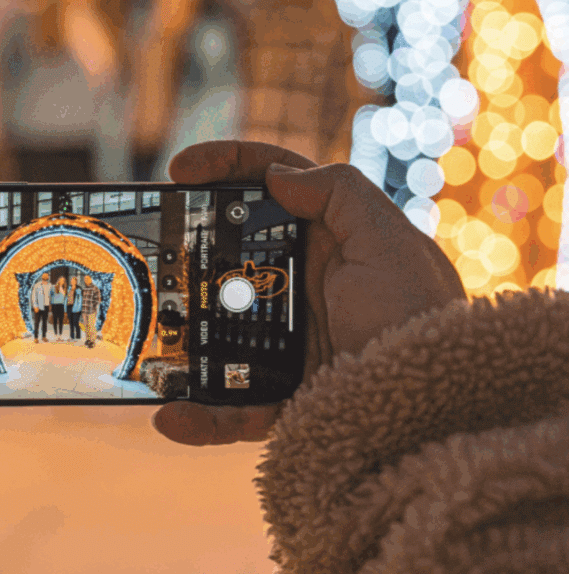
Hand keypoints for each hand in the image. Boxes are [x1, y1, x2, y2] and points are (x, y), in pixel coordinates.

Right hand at [152, 139, 466, 446]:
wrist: (442, 418)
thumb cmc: (423, 323)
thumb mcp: (394, 245)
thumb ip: (342, 195)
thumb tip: (279, 175)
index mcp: (331, 240)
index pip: (270, 185)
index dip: (225, 165)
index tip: (180, 169)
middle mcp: (304, 285)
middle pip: (232, 252)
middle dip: (186, 244)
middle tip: (150, 241)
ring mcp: (289, 342)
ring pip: (218, 328)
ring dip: (177, 331)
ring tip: (142, 326)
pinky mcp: (285, 399)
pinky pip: (230, 405)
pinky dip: (198, 415)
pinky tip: (169, 417)